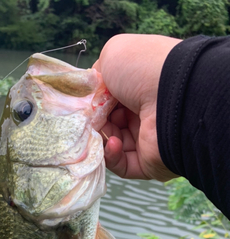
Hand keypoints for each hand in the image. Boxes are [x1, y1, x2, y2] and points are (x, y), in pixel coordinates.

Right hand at [93, 34, 181, 181]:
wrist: (172, 96)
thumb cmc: (143, 69)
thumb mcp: (113, 56)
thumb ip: (96, 75)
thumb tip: (91, 95)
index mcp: (139, 88)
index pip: (108, 100)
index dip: (93, 103)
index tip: (83, 104)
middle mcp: (144, 113)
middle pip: (108, 123)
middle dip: (94, 123)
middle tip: (87, 120)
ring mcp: (146, 139)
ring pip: (111, 145)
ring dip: (100, 139)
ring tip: (99, 131)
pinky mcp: (147, 163)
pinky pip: (121, 165)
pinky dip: (111, 156)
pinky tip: (113, 143)